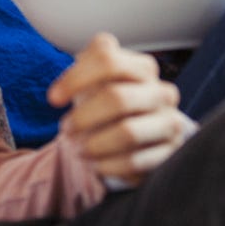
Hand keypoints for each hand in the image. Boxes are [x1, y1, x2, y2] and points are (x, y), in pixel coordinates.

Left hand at [48, 33, 185, 185]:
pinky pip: (135, 161)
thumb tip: (59, 92)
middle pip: (117, 97)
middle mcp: (161, 91)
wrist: (141, 139)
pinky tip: (96, 165)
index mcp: (142, 67)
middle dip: (84, 117)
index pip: (107, 59)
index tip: (53, 98)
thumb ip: (80, 75)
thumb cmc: (110, 106)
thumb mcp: (95, 84)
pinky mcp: (171, 152)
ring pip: (128, 132)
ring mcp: (169, 121)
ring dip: (94, 144)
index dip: (75, 78)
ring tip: (79, 150)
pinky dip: (108, 165)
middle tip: (66, 129)